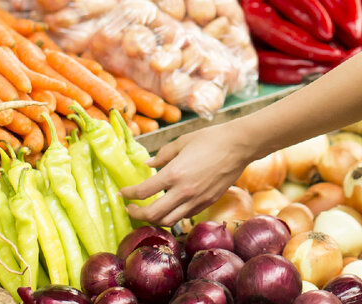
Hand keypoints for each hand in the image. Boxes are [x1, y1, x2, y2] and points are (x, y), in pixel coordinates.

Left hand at [121, 121, 252, 225]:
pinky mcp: (207, 203)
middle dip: (137, 213)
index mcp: (174, 173)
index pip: (144, 192)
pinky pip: (185, 216)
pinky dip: (172, 216)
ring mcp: (197, 200)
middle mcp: (184, 191)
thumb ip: (162, 156)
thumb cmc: (211, 139)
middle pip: (152, 214)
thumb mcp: (182, 142)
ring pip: (168, 221)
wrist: (239, 146)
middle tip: (130, 208)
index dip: (129, 194)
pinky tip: (168, 208)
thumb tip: (147, 165)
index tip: (122, 193)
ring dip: (154, 220)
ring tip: (147, 212)